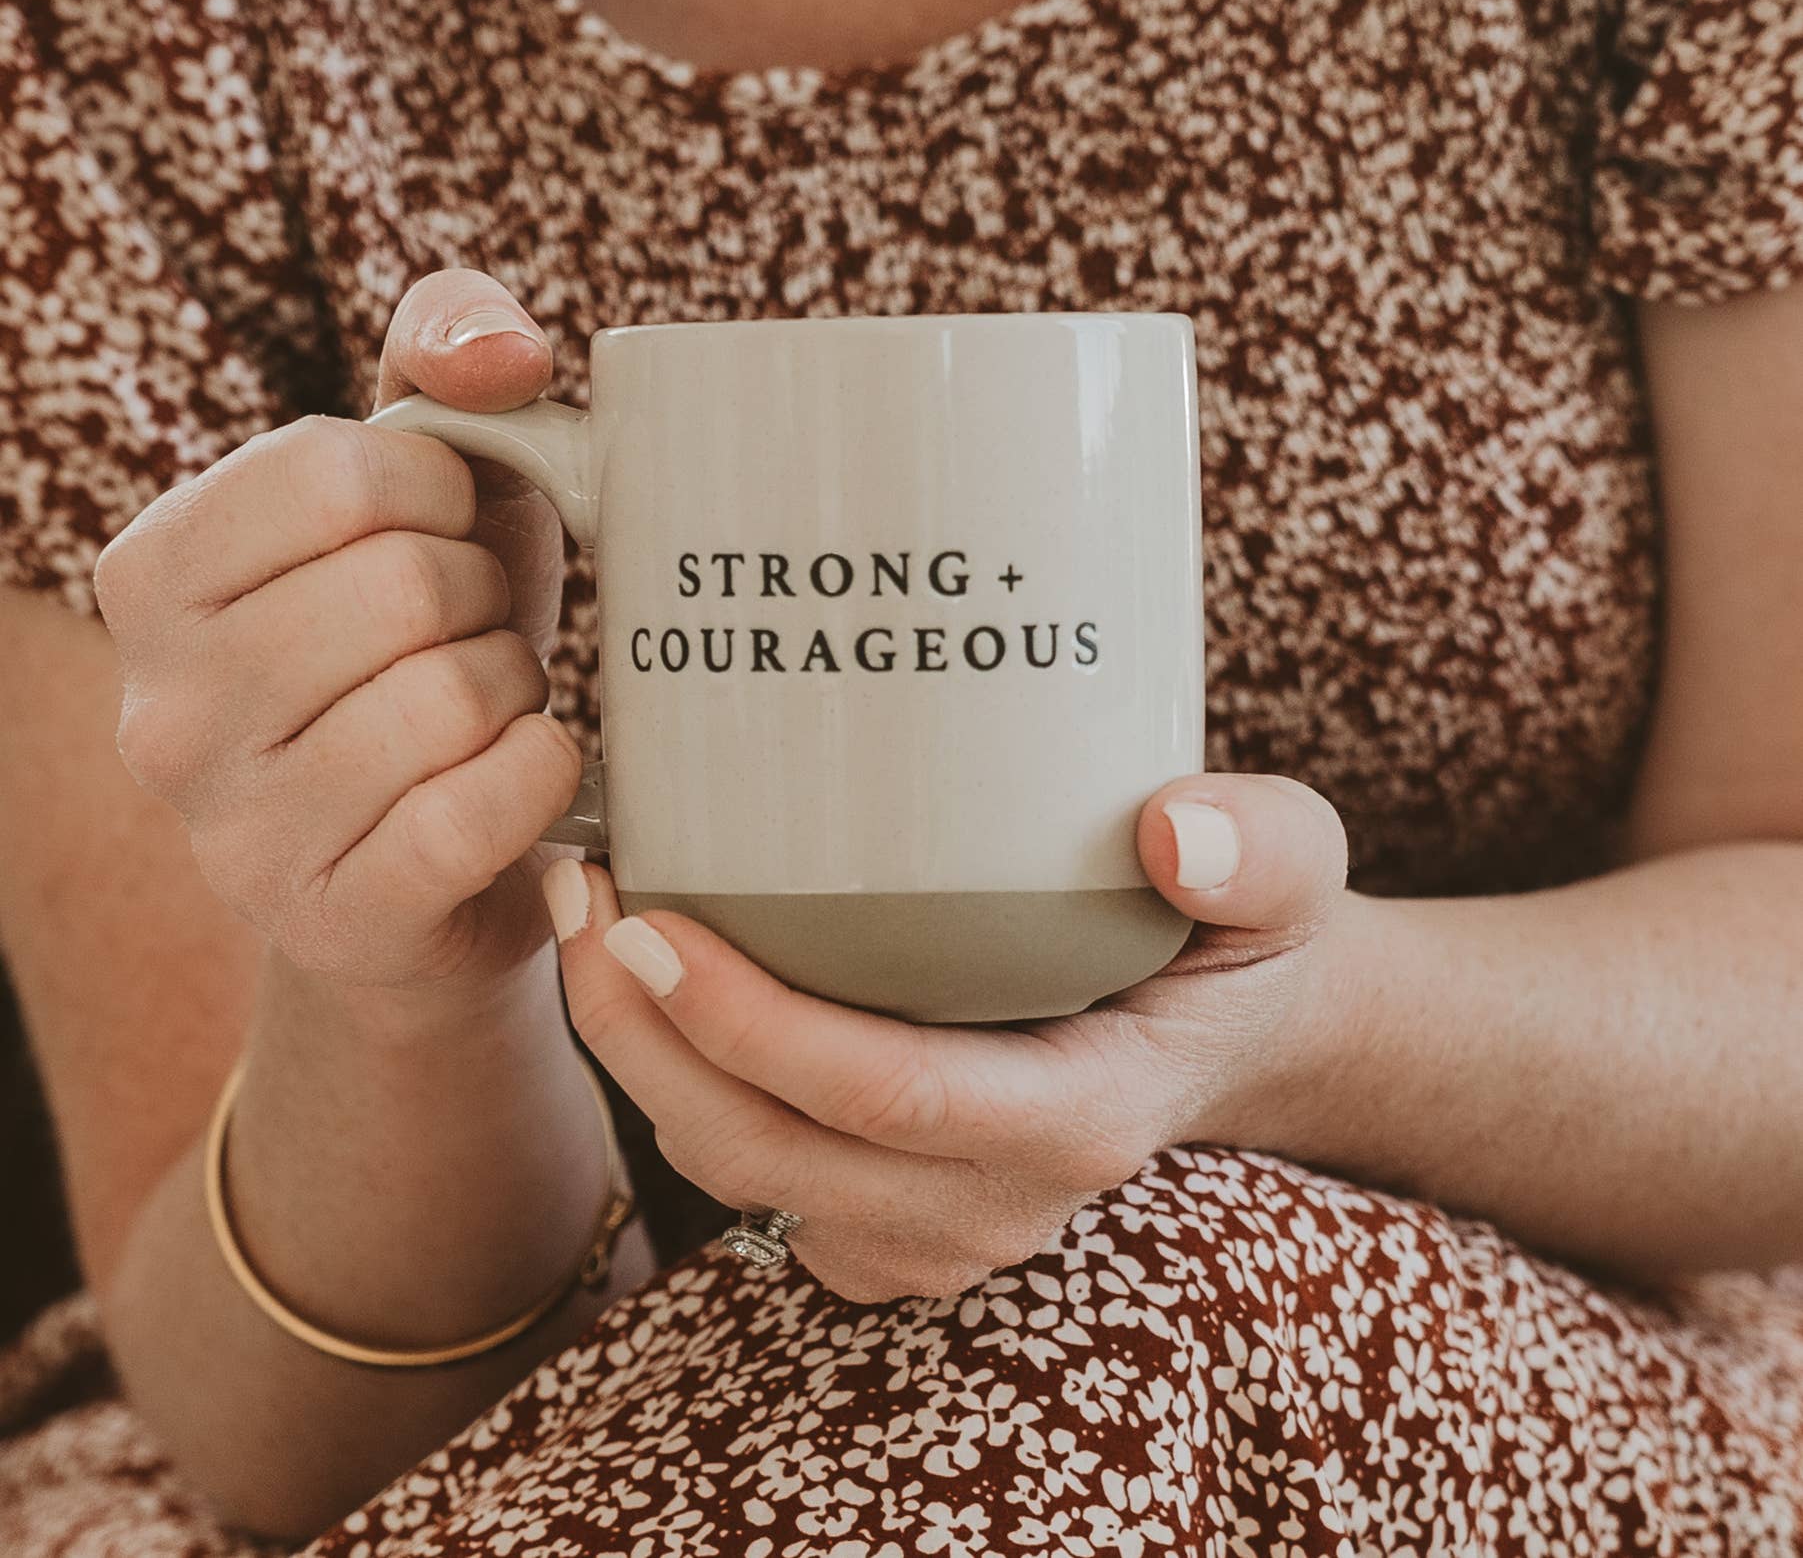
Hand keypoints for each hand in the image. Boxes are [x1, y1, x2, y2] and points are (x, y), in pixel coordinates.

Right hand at [93, 269, 579, 1003]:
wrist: (437, 855)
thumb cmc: (430, 638)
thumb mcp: (426, 480)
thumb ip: (444, 353)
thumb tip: (505, 355)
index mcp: (154, 574)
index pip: (340, 472)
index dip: (443, 495)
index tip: (445, 538)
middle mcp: (161, 709)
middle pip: (405, 586)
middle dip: (484, 601)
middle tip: (470, 638)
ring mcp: (233, 833)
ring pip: (453, 697)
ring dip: (513, 690)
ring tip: (483, 709)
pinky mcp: (331, 920)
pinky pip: (481, 809)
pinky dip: (541, 774)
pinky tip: (520, 776)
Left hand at [549, 773, 1347, 1302]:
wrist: (1231, 1029)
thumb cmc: (1244, 936)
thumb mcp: (1294, 871)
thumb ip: (1260, 847)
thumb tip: (1172, 833)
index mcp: (1079, 1121)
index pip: (885, 1099)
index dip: (750, 1023)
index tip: (649, 917)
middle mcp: (994, 1205)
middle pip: (770, 1151)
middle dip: (642, 1035)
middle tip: (582, 891)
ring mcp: (934, 1230)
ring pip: (737, 1174)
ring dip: (638, 1058)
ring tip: (590, 913)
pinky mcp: (887, 1220)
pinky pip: (749, 1175)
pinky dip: (679, 1083)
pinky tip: (649, 976)